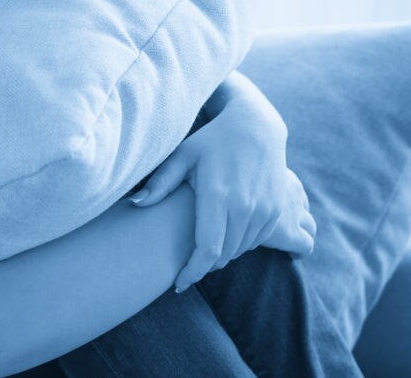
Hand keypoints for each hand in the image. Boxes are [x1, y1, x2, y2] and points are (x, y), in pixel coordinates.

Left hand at [130, 71, 315, 291]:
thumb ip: (160, 182)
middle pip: (222, 255)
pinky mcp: (276, 210)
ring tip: (206, 242)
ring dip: (222, 254)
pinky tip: (227, 229)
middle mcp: (245, 205)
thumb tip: (135, 204)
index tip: (178, 283)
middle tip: (188, 261)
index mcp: (218, 194)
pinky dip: (240, 243)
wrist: (256, 128)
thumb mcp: (183, 155)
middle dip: (204, 264)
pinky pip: (255, 241)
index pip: (207, 250)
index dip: (192, 272)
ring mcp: (264, 209)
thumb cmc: (212, 141)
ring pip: (239, 250)